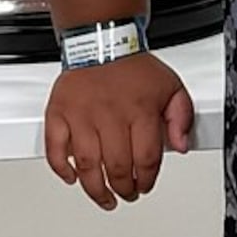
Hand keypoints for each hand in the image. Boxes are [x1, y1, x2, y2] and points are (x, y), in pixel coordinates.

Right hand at [45, 54, 196, 208]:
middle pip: (116, 167)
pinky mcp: (59, 112)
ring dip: (96, 189)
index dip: (146, 179)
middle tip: (126, 193)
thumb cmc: (133, 67)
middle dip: (124, 188)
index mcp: (139, 111)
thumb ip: (182, 117)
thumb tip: (181, 145)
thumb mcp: (171, 87)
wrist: (103, 40)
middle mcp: (110, 115)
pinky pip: (55, 147)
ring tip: (104, 197)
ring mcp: (81, 115)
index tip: (145, 185)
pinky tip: (71, 177)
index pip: (146, 159)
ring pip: (87, 165)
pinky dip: (60, 168)